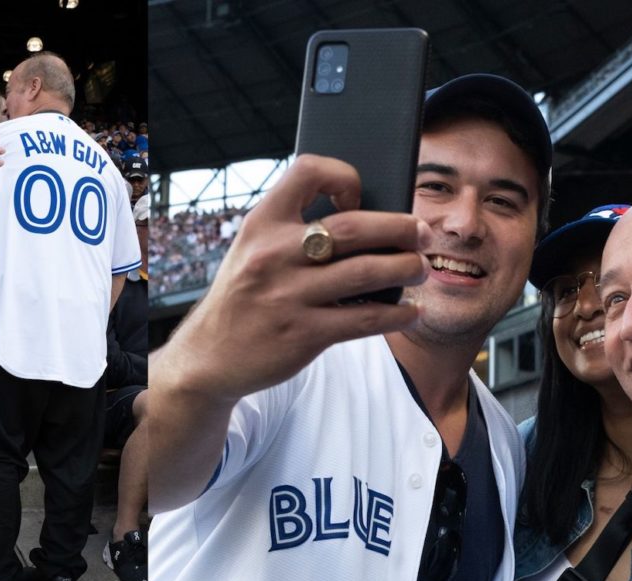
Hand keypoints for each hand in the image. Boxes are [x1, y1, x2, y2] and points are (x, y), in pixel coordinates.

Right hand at [159, 154, 430, 403]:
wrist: (208, 358)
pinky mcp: (303, 335)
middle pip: (353, 226)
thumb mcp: (252, 251)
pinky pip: (363, 319)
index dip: (344, 177)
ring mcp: (288, 296)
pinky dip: (396, 314)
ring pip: (366, 272)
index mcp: (261, 224)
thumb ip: (294, 231)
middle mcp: (273, 255)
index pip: (308, 172)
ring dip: (406, 269)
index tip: (360, 198)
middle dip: (400, 228)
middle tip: (423, 234)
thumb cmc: (244, 297)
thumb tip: (369, 218)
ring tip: (421, 269)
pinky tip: (410, 311)